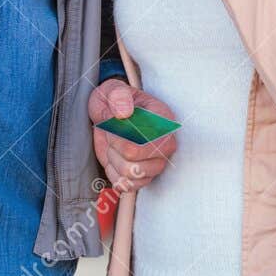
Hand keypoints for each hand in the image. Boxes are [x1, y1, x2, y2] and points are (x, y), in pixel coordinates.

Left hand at [88, 78, 176, 192]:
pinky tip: (114, 157)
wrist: (109, 114)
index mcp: (163, 121)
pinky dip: (113, 172)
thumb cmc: (115, 101)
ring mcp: (157, 163)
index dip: (120, 136)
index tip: (115, 121)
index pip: (141, 143)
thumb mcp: (113, 90)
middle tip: (112, 132)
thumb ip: (118, 96)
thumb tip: (123, 112)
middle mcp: (166, 145)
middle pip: (134, 164)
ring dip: (113, 160)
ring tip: (114, 144)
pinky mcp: (145, 176)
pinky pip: (126, 185)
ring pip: (130, 176)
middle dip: (114, 148)